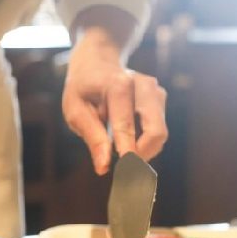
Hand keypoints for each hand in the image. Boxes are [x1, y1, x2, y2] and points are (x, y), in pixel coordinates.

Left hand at [62, 30, 167, 174]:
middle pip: (156, 131)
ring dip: (143, 149)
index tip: (126, 175)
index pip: (127, 126)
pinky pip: (158, 129)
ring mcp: (156, 91)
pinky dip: (145, 141)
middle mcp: (143, 85)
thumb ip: (92, 137)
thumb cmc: (83, 88)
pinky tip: (128, 138)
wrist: (98, 61)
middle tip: (125, 169)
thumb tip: (104, 166)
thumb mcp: (75, 110)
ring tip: (121, 150)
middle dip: (143, 155)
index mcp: (118, 86)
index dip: (128, 154)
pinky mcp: (161, 98)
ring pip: (160, 133)